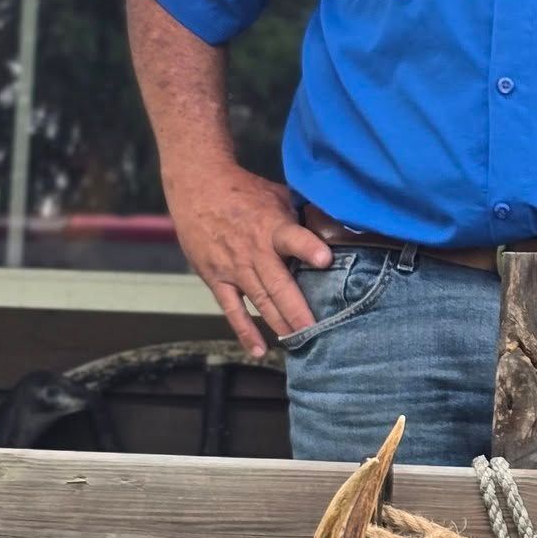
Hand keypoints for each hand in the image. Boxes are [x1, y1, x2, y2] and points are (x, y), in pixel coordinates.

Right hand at [162, 163, 332, 357]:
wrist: (196, 187)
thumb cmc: (245, 192)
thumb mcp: (278, 195)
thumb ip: (304, 216)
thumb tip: (340, 227)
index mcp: (272, 226)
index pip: (292, 237)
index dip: (309, 248)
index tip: (325, 260)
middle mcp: (254, 251)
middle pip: (278, 284)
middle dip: (297, 309)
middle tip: (316, 330)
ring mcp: (234, 268)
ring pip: (260, 301)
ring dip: (279, 323)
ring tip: (299, 342)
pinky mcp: (216, 278)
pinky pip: (232, 310)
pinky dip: (245, 331)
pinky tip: (260, 350)